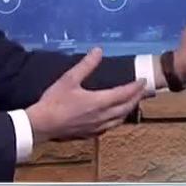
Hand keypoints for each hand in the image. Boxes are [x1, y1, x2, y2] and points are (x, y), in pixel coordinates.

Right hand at [25, 48, 145, 140]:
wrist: (42, 125)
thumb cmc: (54, 101)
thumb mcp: (69, 79)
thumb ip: (86, 65)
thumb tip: (98, 50)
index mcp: (99, 102)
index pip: (124, 94)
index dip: (135, 87)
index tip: (143, 80)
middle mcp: (103, 116)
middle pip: (126, 107)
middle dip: (137, 98)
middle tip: (143, 90)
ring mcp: (98, 127)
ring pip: (120, 119)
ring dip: (129, 110)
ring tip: (133, 102)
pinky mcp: (91, 134)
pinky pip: (111, 127)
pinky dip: (118, 119)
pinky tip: (115, 117)